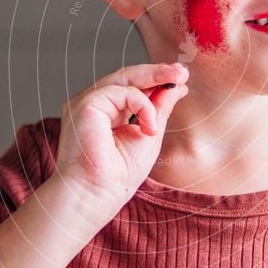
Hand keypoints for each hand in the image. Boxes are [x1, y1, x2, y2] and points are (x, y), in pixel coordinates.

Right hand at [52, 62, 188, 220]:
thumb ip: (159, 109)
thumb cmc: (116, 176)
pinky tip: (150, 127)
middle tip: (182, 71)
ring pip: (123, 78)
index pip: (132, 88)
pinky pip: (122, 92)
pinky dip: (142, 105)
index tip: (181, 78)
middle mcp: (93, 105)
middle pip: (126, 77)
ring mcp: (86, 103)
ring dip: (154, 78)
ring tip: (178, 81)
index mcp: (106, 113)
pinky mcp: (84, 105)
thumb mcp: (148, 135)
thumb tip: (176, 87)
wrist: (95, 196)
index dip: (156, 80)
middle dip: (157, 72)